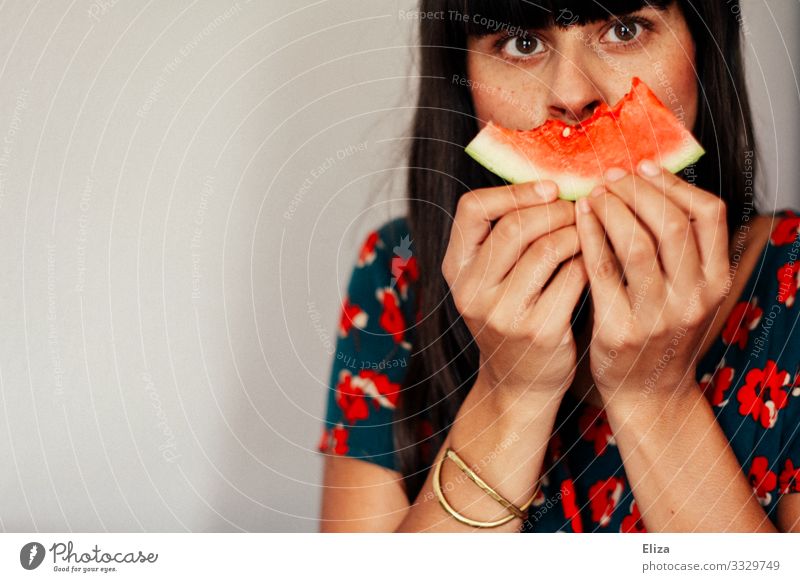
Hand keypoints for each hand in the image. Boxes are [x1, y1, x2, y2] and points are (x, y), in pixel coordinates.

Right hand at [442, 180, 588, 399]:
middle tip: (579, 209)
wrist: (518, 384)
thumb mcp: (490, 280)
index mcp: (455, 270)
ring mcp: (503, 314)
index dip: (514, 191)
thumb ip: (503, 238)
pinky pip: (573, 277)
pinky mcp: (539, 331)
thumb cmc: (512, 317)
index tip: (549, 189)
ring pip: (548, 248)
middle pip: (515, 226)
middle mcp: (471, 291)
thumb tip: (550, 182)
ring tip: (589, 233)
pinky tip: (594, 263)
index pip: (472, 209)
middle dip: (555, 210)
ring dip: (578, 233)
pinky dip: (589, 262)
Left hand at [575, 160, 730, 403]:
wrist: (645, 391)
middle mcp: (694, 298)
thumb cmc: (660, 331)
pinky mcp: (620, 330)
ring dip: (612, 210)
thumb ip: (680, 250)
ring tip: (593, 193)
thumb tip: (650, 185)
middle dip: (638, 191)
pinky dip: (589, 237)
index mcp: (716, 282)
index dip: (675, 184)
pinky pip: (602, 271)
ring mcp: (658, 316)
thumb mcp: (687, 292)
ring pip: (637, 245)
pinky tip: (579, 219)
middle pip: (671, 224)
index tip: (644, 168)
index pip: (709, 215)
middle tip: (611, 177)